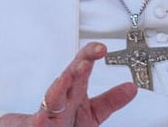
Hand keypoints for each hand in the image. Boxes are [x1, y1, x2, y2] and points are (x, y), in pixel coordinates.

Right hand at [0, 42, 136, 125]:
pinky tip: (41, 118)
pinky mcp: (34, 126)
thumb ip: (110, 101)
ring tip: (66, 78)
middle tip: (86, 62)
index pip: (81, 68)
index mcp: (73, 92)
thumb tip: (132, 88)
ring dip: (58, 88)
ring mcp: (47, 114)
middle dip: (76, 69)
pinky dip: (39, 121)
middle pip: (67, 79)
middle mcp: (60, 99)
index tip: (101, 48)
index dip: (89, 55)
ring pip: (52, 100)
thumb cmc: (62, 122)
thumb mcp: (91, 113)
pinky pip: (37, 124)